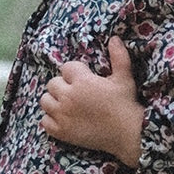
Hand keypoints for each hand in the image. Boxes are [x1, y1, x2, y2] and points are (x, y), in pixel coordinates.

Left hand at [39, 36, 145, 166]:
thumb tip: (114, 38)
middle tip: (76, 93)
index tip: (84, 79)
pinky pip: (44, 122)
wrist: (128, 134)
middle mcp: (68, 96)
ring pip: (45, 101)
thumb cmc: (126, 105)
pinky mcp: (62, 132)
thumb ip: (119, 57)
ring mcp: (63, 115)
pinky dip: (51, 120)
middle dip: (63, 86)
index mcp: (82, 81)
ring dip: (53, 101)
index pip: (66, 68)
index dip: (75, 72)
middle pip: (52, 83)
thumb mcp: (124, 78)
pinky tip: (63, 120)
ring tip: (66, 105)